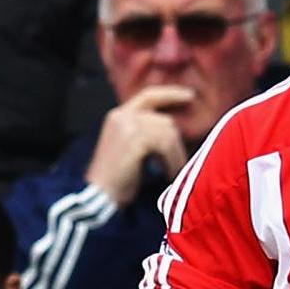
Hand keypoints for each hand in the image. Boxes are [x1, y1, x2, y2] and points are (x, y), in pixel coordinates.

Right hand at [83, 86, 195, 206]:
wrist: (99, 195)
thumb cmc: (117, 177)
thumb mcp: (129, 146)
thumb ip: (145, 131)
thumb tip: (174, 127)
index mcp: (118, 115)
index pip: (149, 95)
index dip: (171, 93)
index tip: (190, 95)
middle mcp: (121, 116)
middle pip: (165, 120)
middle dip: (177, 142)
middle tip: (180, 162)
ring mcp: (128, 126)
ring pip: (168, 133)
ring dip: (176, 155)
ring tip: (174, 171)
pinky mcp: (135, 139)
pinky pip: (166, 145)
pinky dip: (172, 161)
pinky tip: (169, 174)